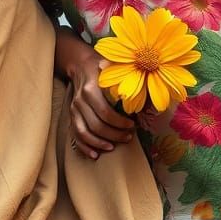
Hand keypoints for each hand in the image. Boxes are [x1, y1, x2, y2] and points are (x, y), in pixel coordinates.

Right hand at [56, 28, 133, 159]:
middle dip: (114, 135)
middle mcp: (80, 100)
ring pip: (84, 132)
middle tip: (128, 137)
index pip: (105, 112)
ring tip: (112, 147)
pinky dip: (84, 147)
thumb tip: (149, 98)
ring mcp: (74, 109)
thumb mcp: (115, 70)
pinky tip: (94, 155)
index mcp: (91, 89)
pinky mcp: (71, 115)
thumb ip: (130, 82)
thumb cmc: (102, 68)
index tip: (133, 126)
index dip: (120, 123)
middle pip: (96, 125)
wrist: (81, 65)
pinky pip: (74, 135)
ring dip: (99, 143)